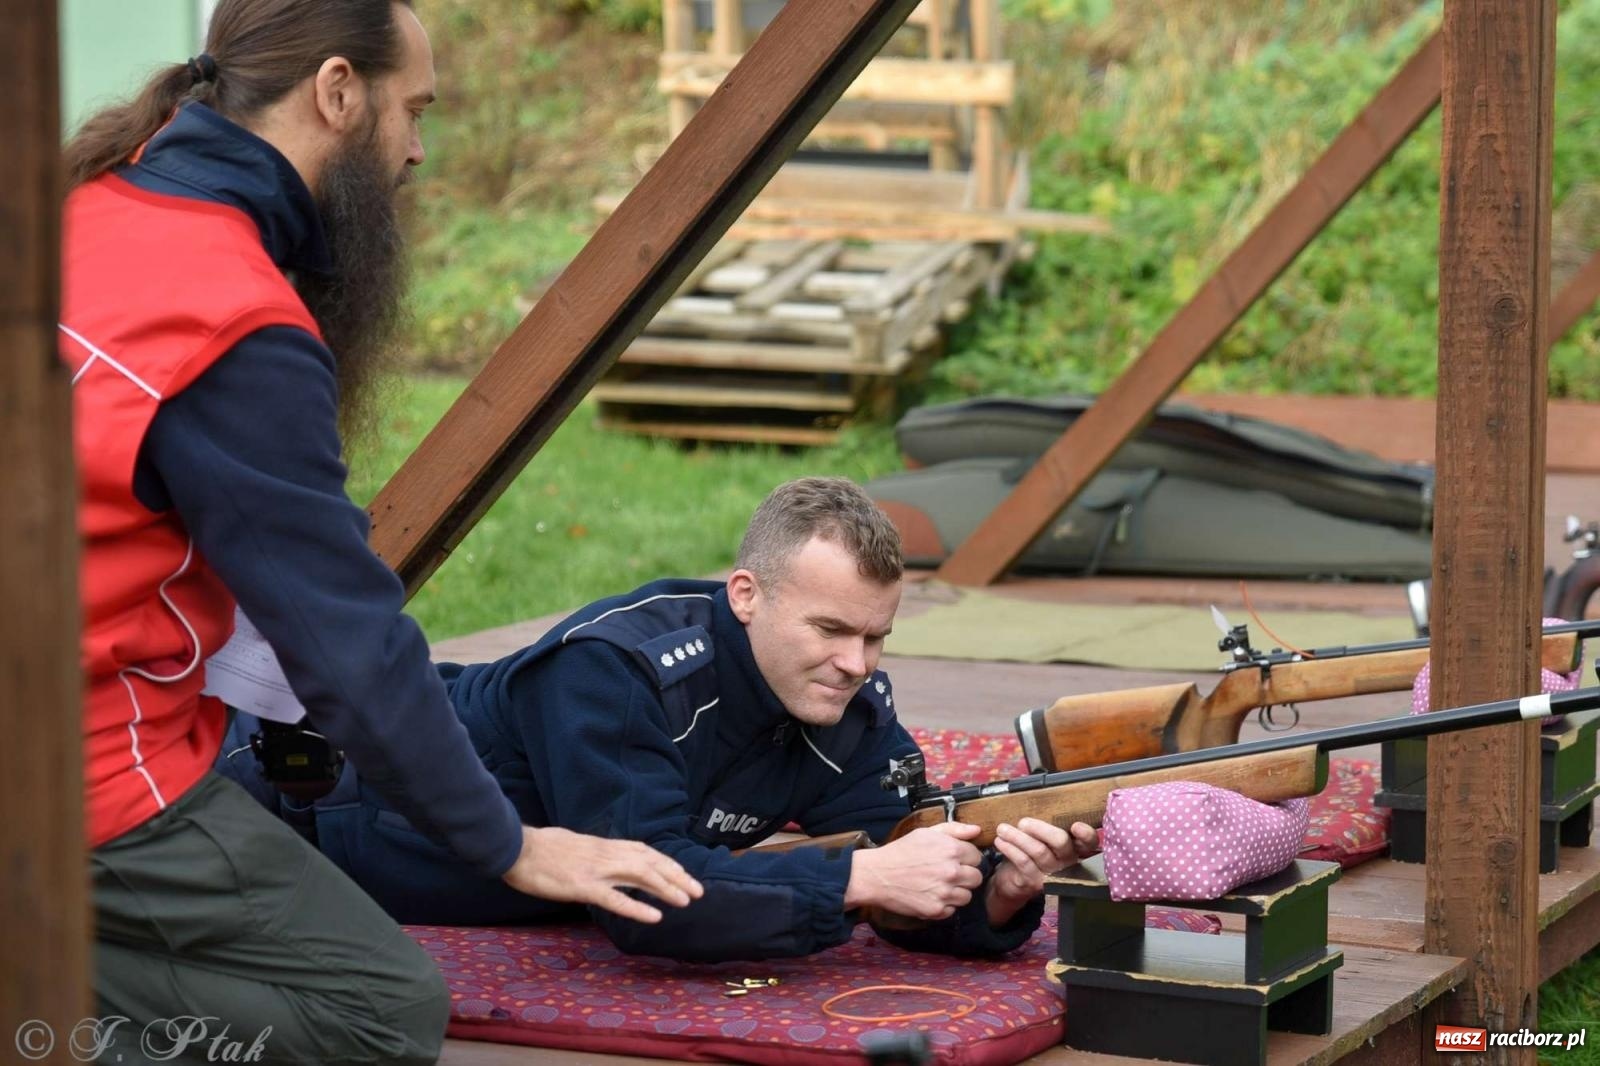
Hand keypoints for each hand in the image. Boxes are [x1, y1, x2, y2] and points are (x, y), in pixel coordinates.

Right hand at [501, 825, 703, 923]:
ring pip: (640, 876)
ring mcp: (596, 870)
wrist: (516, 847)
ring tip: (686, 901)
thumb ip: (594, 853)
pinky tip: (655, 916)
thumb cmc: (541, 848)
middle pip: (650, 863)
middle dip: (676, 876)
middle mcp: (606, 854)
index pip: (644, 851)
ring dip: (666, 888)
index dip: (667, 863)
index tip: (684, 874)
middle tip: (698, 891)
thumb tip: (607, 860)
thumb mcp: (575, 844)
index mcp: (604, 845)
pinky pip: (615, 898)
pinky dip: (637, 907)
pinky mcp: (582, 886)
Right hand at [844, 822, 984, 920]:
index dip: (967, 858)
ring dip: (957, 892)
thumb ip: (954, 829)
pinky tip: (931, 895)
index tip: (955, 860)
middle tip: (949, 874)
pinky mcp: (936, 910)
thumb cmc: (901, 851)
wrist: (877, 875)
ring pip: (967, 896)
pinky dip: (944, 905)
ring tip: (939, 885)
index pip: (977, 857)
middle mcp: (951, 872)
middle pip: (977, 878)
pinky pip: (952, 910)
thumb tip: (977, 830)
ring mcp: (945, 893)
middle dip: (966, 875)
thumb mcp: (926, 832)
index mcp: (951, 850)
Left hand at [986, 818, 1097, 924]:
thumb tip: (1034, 799)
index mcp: (1074, 847)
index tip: (1075, 826)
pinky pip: (1023, 862)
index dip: (1086, 834)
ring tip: (1003, 828)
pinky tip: (1001, 841)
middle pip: (1061, 842)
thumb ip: (1045, 823)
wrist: (1014, 880)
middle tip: (1023, 822)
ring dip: (1018, 837)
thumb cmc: (1031, 850)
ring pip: (1039, 851)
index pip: (1089, 842)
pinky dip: (1010, 848)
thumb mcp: (1041, 836)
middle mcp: (1068, 862)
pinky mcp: (1036, 882)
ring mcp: (1053, 874)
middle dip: (1041, 829)